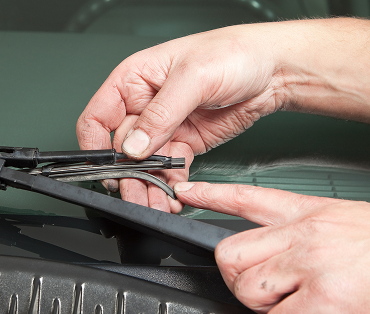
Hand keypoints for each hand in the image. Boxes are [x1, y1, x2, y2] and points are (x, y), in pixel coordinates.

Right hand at [76, 25, 283, 212]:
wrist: (273, 69)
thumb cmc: (233, 53)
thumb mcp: (193, 77)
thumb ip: (161, 114)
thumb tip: (134, 146)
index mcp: (133, 80)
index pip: (98, 117)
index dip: (95, 146)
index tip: (106, 168)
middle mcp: (144, 106)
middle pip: (121, 149)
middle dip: (127, 176)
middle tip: (136, 195)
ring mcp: (165, 127)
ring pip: (144, 165)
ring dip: (148, 186)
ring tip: (155, 204)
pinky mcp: (185, 143)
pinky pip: (169, 169)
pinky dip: (170, 185)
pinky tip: (173, 196)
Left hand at [174, 182, 369, 313]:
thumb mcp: (358, 221)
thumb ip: (317, 230)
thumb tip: (291, 249)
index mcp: (314, 212)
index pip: (247, 196)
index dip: (210, 195)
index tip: (186, 193)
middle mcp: (306, 234)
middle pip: (230, 251)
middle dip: (235, 275)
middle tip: (258, 287)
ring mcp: (313, 264)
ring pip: (246, 285)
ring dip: (260, 304)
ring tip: (289, 306)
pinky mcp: (326, 299)